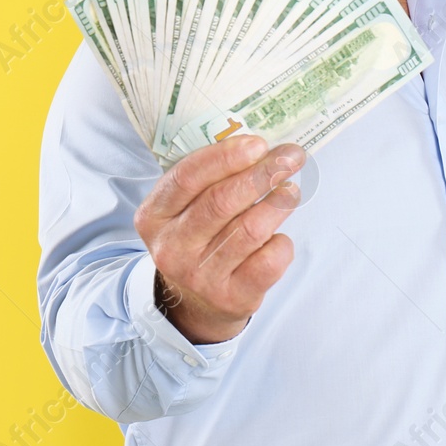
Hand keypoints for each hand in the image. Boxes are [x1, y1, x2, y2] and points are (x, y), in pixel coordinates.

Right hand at [132, 134, 303, 343]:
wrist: (195, 302)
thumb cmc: (196, 239)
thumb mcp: (184, 209)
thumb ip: (208, 180)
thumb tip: (259, 148)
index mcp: (154, 216)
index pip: (187, 177)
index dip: (225, 157)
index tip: (258, 143)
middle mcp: (172, 247)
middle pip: (221, 202)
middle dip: (261, 173)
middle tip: (290, 157)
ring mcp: (201, 276)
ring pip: (249, 230)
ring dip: (278, 203)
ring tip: (291, 190)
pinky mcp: (232, 297)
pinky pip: (268, 262)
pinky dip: (282, 243)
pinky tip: (279, 235)